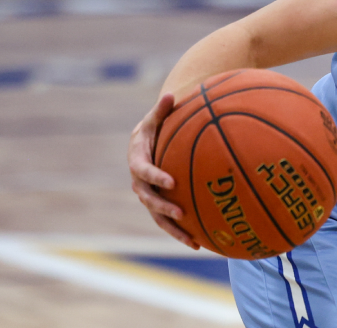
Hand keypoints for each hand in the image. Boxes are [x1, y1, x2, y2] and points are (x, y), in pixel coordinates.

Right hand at [128, 93, 198, 249]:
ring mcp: (148, 194)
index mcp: (137, 159)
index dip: (155, 176)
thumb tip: (170, 94)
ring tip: (192, 240)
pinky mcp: (158, 203)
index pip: (142, 170)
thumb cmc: (155, 126)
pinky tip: (200, 242)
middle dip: (163, 206)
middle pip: (147, 198)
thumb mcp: (155, 117)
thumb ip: (162, 110)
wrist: (146, 141)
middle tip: (181, 212)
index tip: (170, 181)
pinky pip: (167, 220)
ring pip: (157, 216)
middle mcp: (139, 181)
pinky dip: (180, 231)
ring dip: (173, 229)